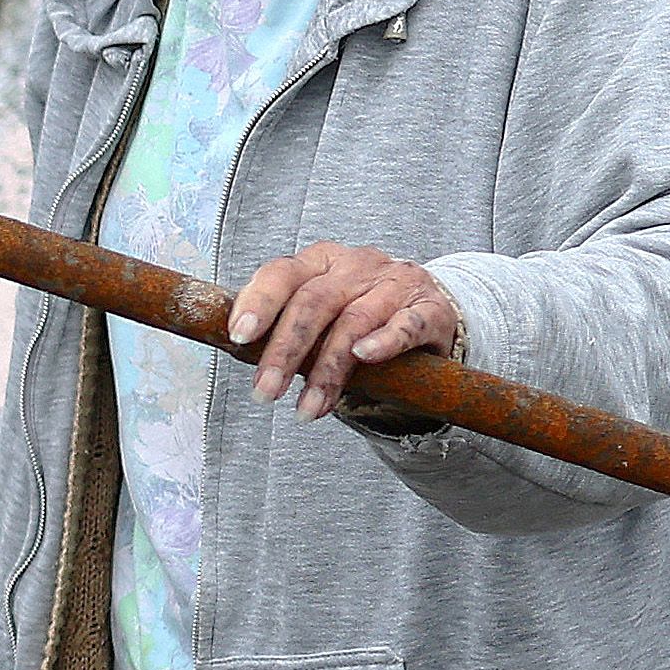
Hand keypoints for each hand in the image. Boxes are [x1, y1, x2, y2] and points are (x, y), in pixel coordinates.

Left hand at [226, 243, 460, 418]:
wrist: (429, 315)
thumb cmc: (358, 318)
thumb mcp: (319, 316)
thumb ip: (284, 327)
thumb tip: (239, 350)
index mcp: (321, 261)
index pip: (282, 274)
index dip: (258, 303)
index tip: (239, 337)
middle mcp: (357, 265)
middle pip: (313, 303)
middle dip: (285, 352)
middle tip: (265, 393)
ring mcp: (396, 282)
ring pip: (354, 321)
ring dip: (327, 370)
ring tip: (307, 408)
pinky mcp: (431, 309)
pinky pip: (406, 324)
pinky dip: (384, 340)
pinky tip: (364, 357)